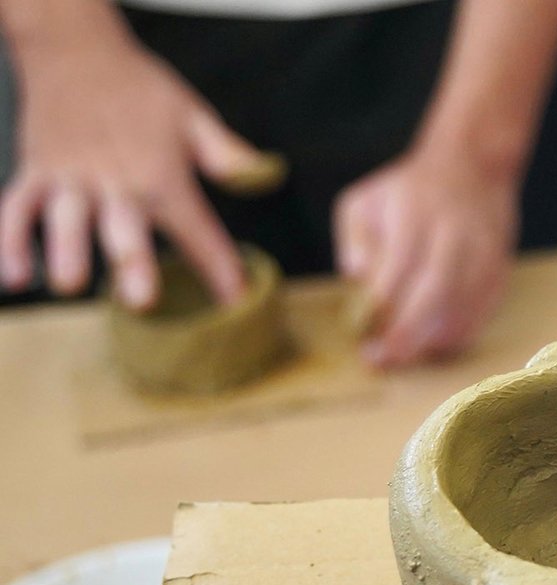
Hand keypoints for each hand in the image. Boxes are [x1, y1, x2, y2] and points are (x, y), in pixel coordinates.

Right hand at [0, 28, 264, 306]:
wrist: (74, 48)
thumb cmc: (139, 89)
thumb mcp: (193, 115)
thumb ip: (229, 153)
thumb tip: (267, 176)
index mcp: (160, 172)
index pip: (195, 227)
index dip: (217, 265)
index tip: (235, 299)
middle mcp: (114, 180)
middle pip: (122, 225)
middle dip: (132, 262)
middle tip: (140, 299)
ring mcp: (69, 178)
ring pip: (63, 218)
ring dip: (64, 250)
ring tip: (68, 284)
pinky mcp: (33, 174)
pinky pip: (15, 209)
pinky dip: (9, 242)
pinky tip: (12, 278)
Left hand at [335, 147, 517, 367]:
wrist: (473, 169)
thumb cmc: (409, 192)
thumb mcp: (365, 200)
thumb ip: (354, 240)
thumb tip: (357, 281)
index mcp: (418, 212)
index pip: (401, 264)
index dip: (382, 304)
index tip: (363, 335)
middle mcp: (456, 234)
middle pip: (437, 290)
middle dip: (408, 332)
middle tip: (383, 361)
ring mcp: (484, 256)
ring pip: (463, 309)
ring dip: (432, 342)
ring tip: (404, 354)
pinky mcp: (499, 275)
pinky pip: (482, 317)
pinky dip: (456, 338)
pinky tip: (432, 346)